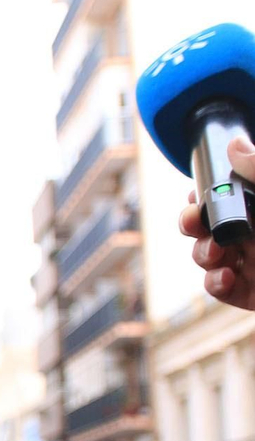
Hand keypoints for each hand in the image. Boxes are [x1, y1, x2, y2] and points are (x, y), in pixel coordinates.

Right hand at [180, 137, 254, 309]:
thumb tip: (233, 146)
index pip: (224, 194)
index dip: (203, 194)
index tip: (197, 195)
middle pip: (207, 224)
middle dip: (191, 223)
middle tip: (195, 223)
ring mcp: (253, 264)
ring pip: (207, 256)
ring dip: (201, 253)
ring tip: (217, 254)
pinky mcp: (252, 294)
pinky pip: (219, 289)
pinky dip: (214, 284)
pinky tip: (226, 278)